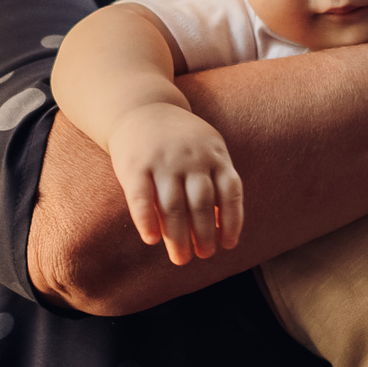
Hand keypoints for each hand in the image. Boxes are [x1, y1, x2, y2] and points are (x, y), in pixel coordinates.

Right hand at [107, 102, 241, 264]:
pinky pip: (141, 198)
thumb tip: (223, 229)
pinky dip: (146, 221)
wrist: (141, 108)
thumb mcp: (207, 150)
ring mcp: (163, 161)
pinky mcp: (135, 165)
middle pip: (201, 203)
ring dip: (179, 237)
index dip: (232, 221)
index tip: (228, 245)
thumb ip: (217, 182)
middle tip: (203, 256)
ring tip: (181, 258)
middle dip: (204, 234)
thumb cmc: (180, 141)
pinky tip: (152, 240)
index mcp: (214, 154)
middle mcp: (191, 158)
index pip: (230, 191)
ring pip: (173, 206)